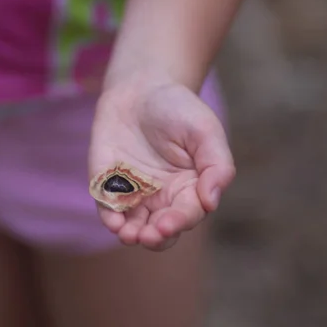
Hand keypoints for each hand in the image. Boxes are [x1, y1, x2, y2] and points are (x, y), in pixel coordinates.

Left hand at [89, 81, 235, 250]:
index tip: (168, 224)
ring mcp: (135, 194)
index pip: (188, 213)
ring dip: (133, 234)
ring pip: (136, 225)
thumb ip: (216, 165)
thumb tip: (211, 202)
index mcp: (191, 188)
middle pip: (162, 229)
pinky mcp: (109, 186)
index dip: (179, 221)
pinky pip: (110, 207)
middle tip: (149, 235)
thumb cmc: (179, 109)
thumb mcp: (205, 130)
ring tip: (129, 235)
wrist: (140, 89)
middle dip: (156, 237)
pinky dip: (111, 217)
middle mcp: (164, 198)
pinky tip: (113, 222)